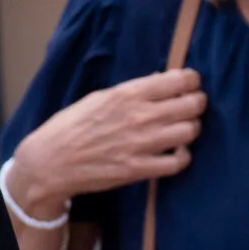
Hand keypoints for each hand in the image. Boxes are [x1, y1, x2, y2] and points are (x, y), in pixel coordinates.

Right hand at [5, 69, 206, 215]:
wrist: (51, 161)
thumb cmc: (71, 126)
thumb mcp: (99, 97)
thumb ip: (131, 91)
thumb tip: (160, 81)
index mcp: (127, 93)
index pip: (178, 80)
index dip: (192, 80)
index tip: (191, 83)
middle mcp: (139, 116)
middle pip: (191, 105)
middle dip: (197, 102)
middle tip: (193, 105)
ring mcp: (141, 144)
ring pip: (190, 132)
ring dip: (192, 128)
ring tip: (184, 128)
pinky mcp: (139, 169)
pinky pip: (178, 162)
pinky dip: (183, 156)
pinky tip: (177, 152)